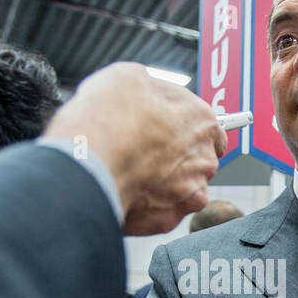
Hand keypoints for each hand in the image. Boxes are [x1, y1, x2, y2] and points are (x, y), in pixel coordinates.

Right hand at [45, 62, 226, 234]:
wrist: (87, 164)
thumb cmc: (106, 119)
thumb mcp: (127, 78)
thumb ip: (149, 90)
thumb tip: (146, 93)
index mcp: (200, 119)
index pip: (210, 128)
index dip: (186, 129)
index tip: (173, 132)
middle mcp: (203, 158)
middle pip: (197, 160)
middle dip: (174, 158)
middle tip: (142, 151)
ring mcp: (188, 193)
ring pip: (183, 190)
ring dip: (165, 184)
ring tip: (132, 173)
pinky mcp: (168, 219)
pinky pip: (163, 212)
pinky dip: (149, 206)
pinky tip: (128, 191)